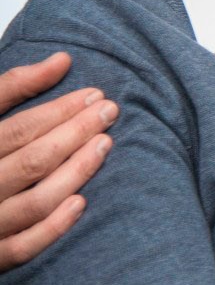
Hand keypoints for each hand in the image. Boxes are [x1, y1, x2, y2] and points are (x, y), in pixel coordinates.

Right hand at [0, 53, 116, 269]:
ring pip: (34, 202)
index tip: (94, 94)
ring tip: (105, 144)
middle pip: (32, 161)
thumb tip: (61, 61)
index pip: (19, 129)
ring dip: (75, 173)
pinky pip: (23, 247)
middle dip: (75, 134)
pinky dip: (52, 227)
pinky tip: (82, 202)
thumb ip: (12, 87)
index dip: (59, 111)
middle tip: (109, 112)